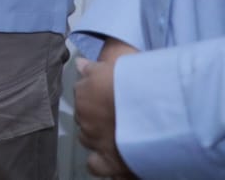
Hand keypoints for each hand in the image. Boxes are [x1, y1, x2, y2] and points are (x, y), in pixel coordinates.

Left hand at [75, 42, 138, 177]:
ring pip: (88, 141)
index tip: (111, 99)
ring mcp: (95, 140)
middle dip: (97, 119)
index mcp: (84, 93)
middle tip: (117, 118)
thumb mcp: (113, 67)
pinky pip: (97, 166)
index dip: (97, 98)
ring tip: (118, 137)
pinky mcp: (109, 161)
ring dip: (99, 139)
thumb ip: (93, 69)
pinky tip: (114, 161)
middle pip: (84, 119)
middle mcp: (85, 118)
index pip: (82, 95)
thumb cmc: (134, 82)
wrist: (151, 106)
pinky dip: (103, 164)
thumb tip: (79, 64)